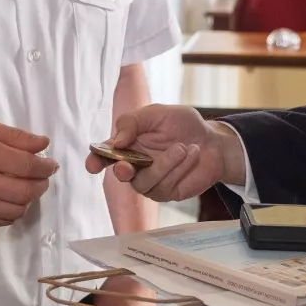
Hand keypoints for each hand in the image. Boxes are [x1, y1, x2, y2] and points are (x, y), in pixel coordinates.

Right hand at [0, 117, 55, 226]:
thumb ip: (14, 136)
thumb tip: (43, 145)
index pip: (26, 165)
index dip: (45, 167)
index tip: (50, 164)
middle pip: (25, 191)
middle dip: (42, 184)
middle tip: (42, 177)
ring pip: (16, 210)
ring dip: (29, 200)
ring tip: (26, 187)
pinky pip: (1, 221)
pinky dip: (13, 211)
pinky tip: (10, 199)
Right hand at [83, 105, 243, 201]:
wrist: (213, 141)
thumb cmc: (183, 125)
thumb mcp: (157, 114)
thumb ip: (133, 122)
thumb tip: (116, 141)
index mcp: (127, 145)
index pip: (104, 155)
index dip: (95, 160)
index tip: (92, 165)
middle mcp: (135, 166)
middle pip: (120, 175)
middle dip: (122, 171)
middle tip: (127, 166)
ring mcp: (151, 182)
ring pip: (145, 182)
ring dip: (165, 164)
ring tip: (184, 147)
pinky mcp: (168, 192)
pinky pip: (166, 186)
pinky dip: (180, 168)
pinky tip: (193, 154)